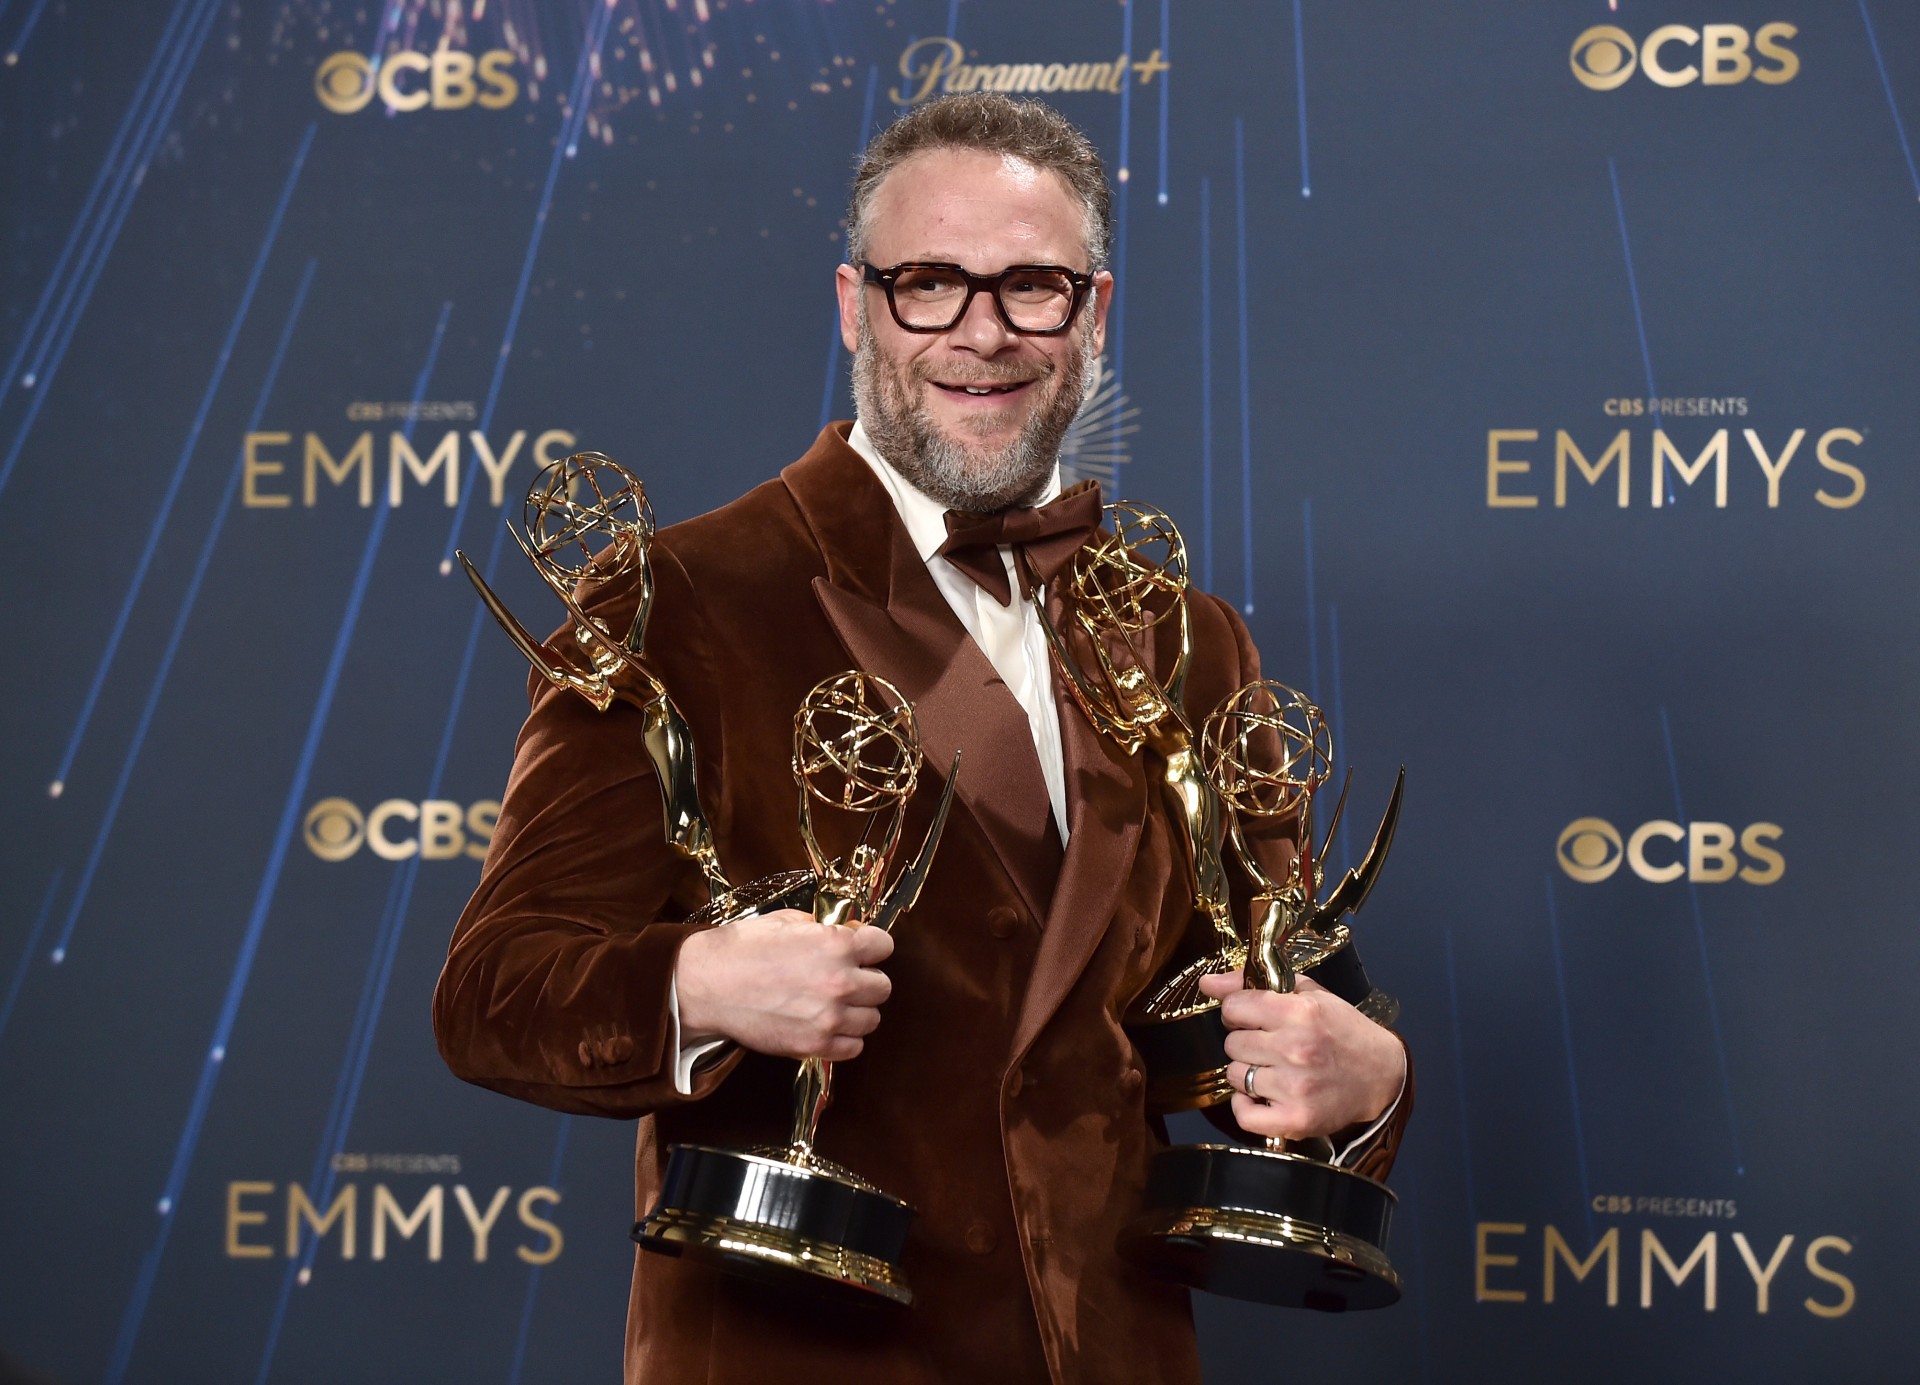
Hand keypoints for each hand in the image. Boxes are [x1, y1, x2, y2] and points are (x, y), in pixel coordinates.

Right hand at [674, 910, 893, 1060]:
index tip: (861, 951)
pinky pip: (854, 1047)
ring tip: (833, 1004)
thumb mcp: (787, 921)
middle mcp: (840, 982)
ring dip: (857, 1011)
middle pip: (883, 986)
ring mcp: (829, 1017)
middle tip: (845, 978)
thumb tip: (848, 934)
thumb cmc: (742, 949)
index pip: (884, 946)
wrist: (708, 985)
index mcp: (836, 945)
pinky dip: (844, 1038)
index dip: (871, 947)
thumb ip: (824, 928)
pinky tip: (826, 1025)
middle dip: (866, 980)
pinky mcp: (815, 1045)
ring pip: (872, 1019)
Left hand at [1196, 970, 1404, 1142]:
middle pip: (1232, 1043)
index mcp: (1300, 1012)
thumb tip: (1207, 982)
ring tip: (1274, 1069)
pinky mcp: (1295, 1119)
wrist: (1382, 1075)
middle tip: (1270, 1045)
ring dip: (1248, 1073)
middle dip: (1246, 1042)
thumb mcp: (1309, 995)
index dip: (1239, 1011)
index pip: (1234, 1007)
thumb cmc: (1343, 1032)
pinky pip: (1244, 1114)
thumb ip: (1255, 983)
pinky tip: (1264, 1096)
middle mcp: (1296, 1049)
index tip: (1252, 1017)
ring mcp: (1295, 1087)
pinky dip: (1247, 1106)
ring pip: (1235, 1075)